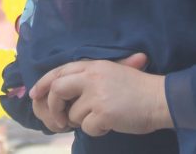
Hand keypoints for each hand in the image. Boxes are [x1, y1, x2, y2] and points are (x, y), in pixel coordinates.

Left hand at [30, 53, 166, 135]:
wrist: (159, 98)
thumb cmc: (138, 89)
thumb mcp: (112, 72)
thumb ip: (88, 77)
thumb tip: (61, 88)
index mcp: (93, 65)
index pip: (60, 71)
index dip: (44, 83)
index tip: (35, 94)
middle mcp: (92, 77)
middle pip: (58, 89)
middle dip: (54, 107)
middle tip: (60, 120)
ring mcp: (97, 94)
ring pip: (73, 115)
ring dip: (85, 121)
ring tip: (105, 116)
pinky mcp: (103, 112)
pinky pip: (87, 128)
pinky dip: (98, 130)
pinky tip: (112, 123)